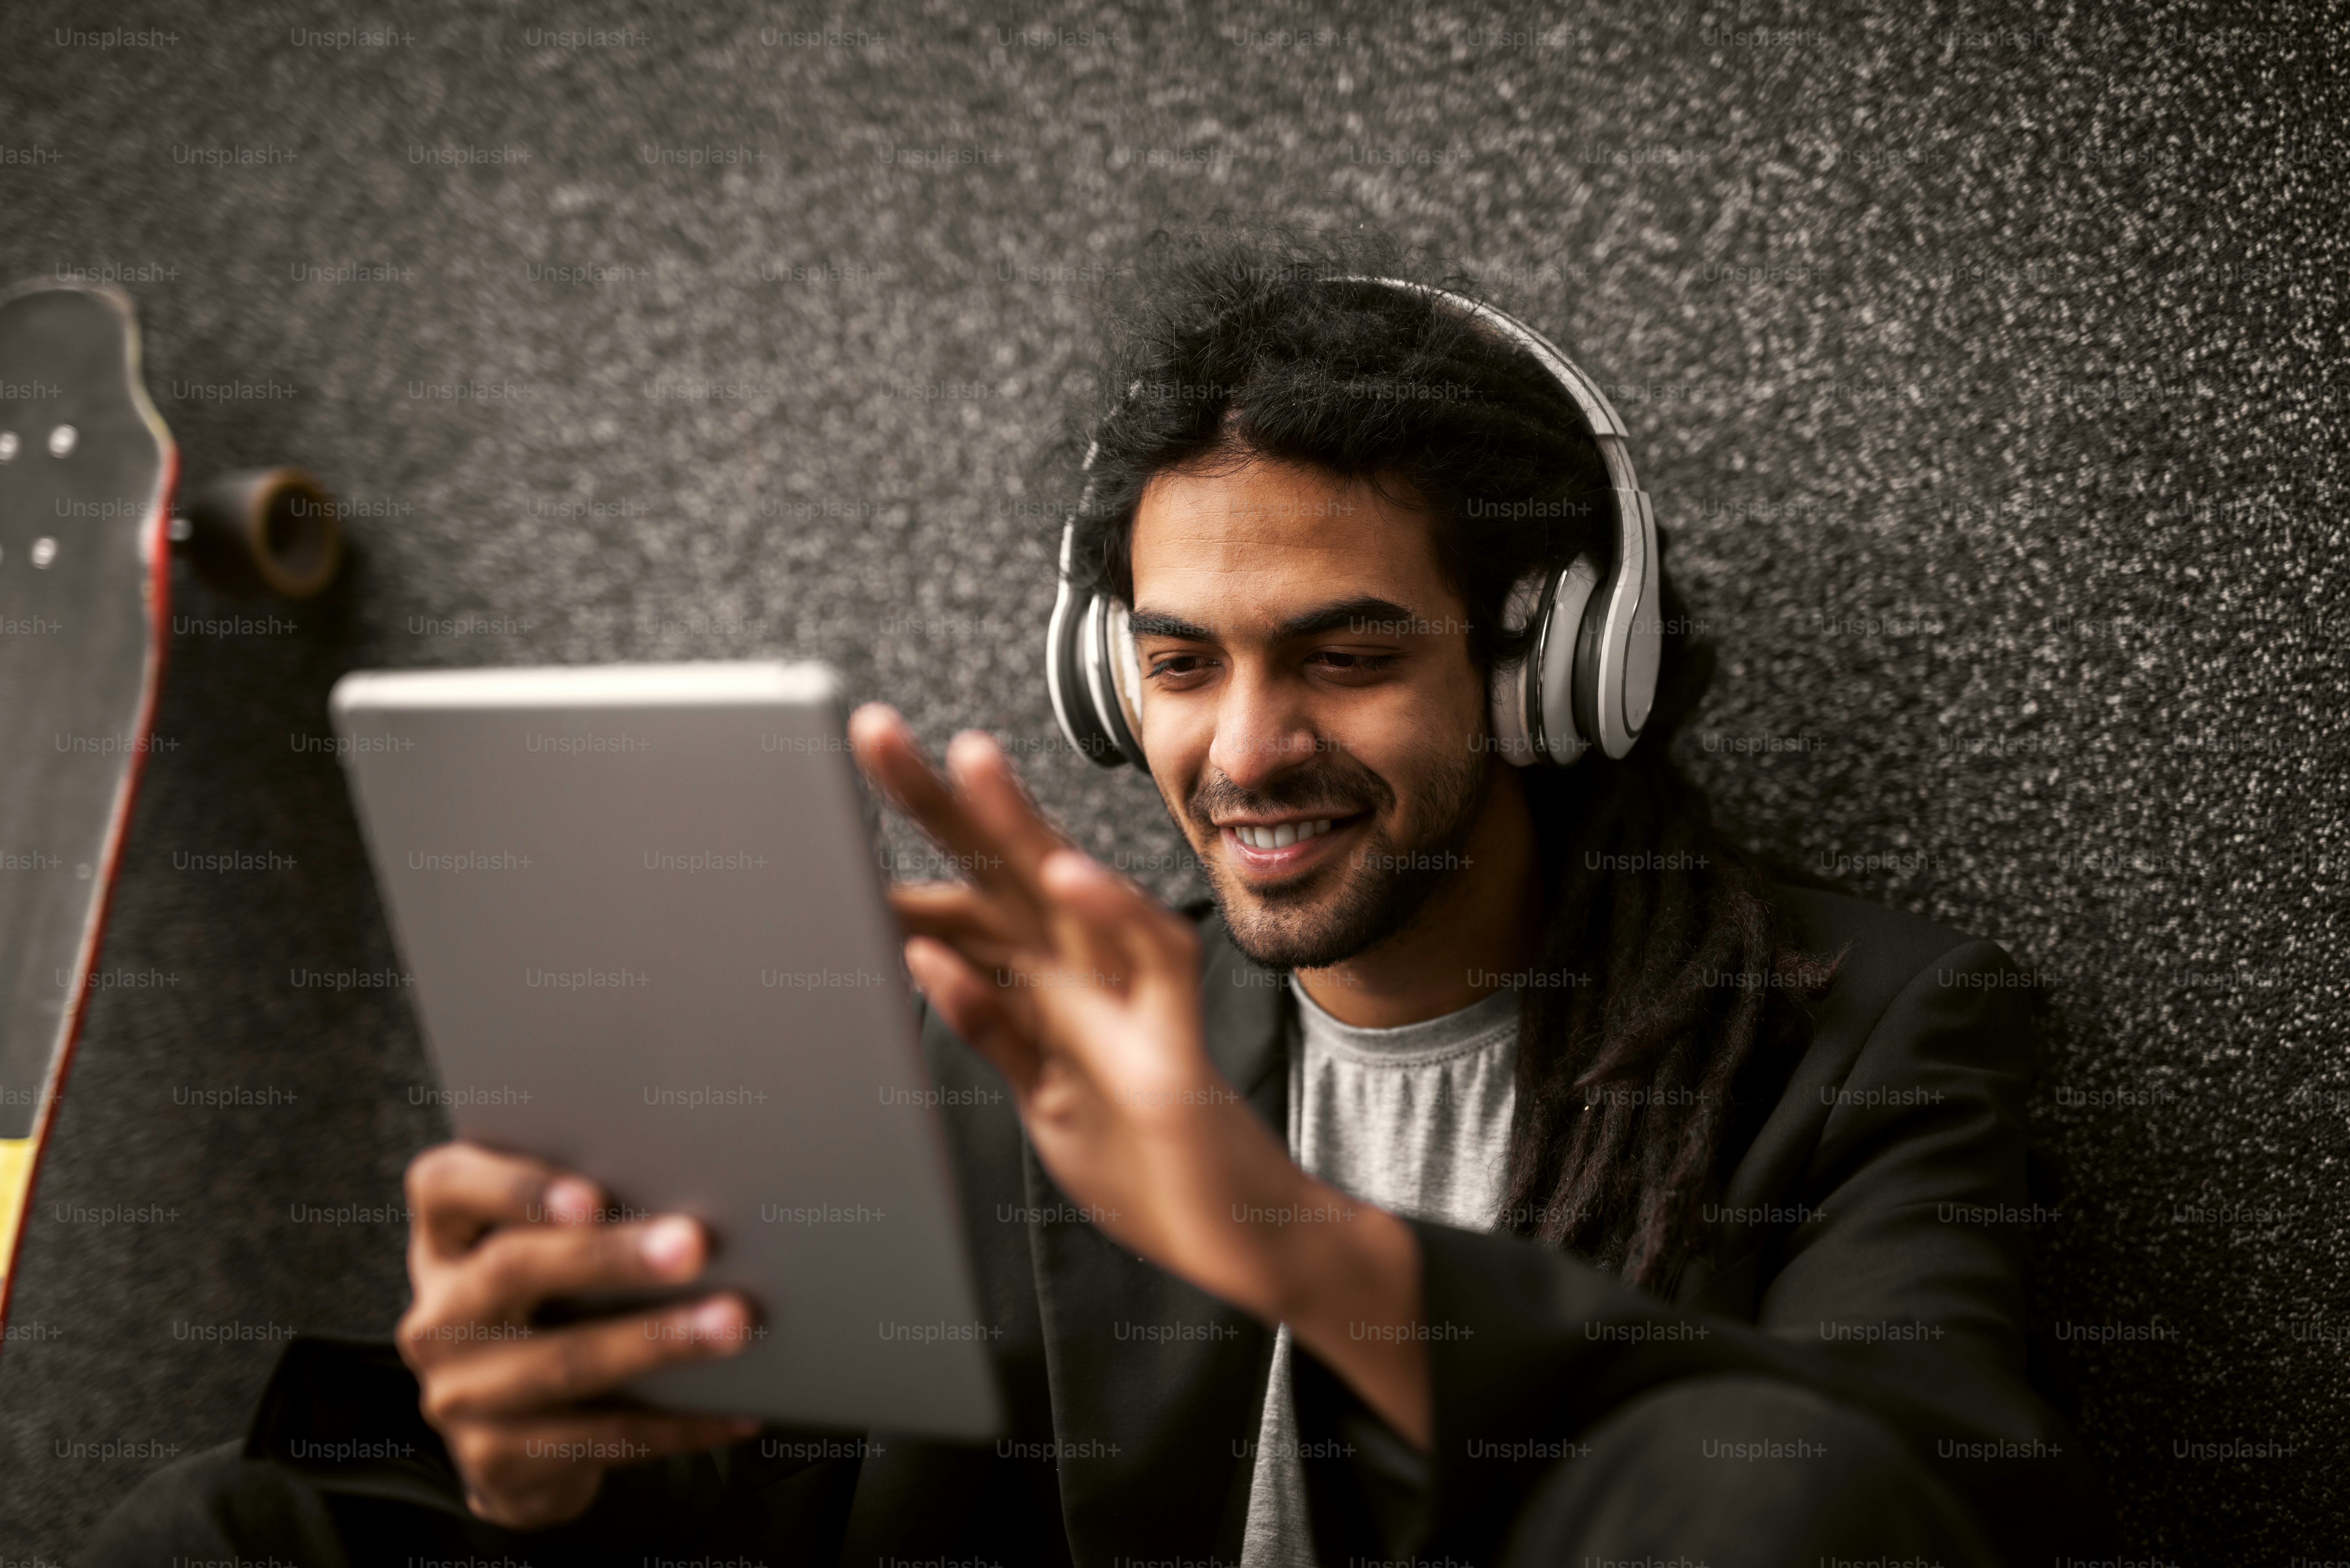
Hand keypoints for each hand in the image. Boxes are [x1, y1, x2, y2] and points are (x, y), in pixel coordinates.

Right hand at [397, 1143, 761, 1528]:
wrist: (511, 1442)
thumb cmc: (550, 1309)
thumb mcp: (542, 1254)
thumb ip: (589, 1215)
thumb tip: (700, 1182)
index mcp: (445, 1239)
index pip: (444, 1185)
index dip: (514, 1186)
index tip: (594, 1195)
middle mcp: (438, 1314)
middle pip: (513, 1269)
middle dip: (611, 1256)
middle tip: (695, 1244)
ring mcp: (458, 1392)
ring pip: (564, 1361)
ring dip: (658, 1339)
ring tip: (735, 1323)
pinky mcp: (495, 1458)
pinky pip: (601, 1437)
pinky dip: (679, 1422)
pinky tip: (738, 1409)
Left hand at [849, 706, 1429, 1442]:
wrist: (1236, 1230)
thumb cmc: (1138, 1151)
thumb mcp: (1041, 1086)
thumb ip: (987, 1019)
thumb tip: (918, 953)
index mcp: (1046, 979)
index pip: (962, 899)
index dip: (896, 859)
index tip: (827, 799)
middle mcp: (1082, 971)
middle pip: (1000, 867)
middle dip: (938, 798)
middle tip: (872, 730)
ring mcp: (1128, 999)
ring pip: (1069, 893)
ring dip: (1020, 826)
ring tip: (971, 758)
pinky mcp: (1173, 1040)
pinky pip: (1142, 966)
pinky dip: (1108, 915)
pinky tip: (1068, 874)